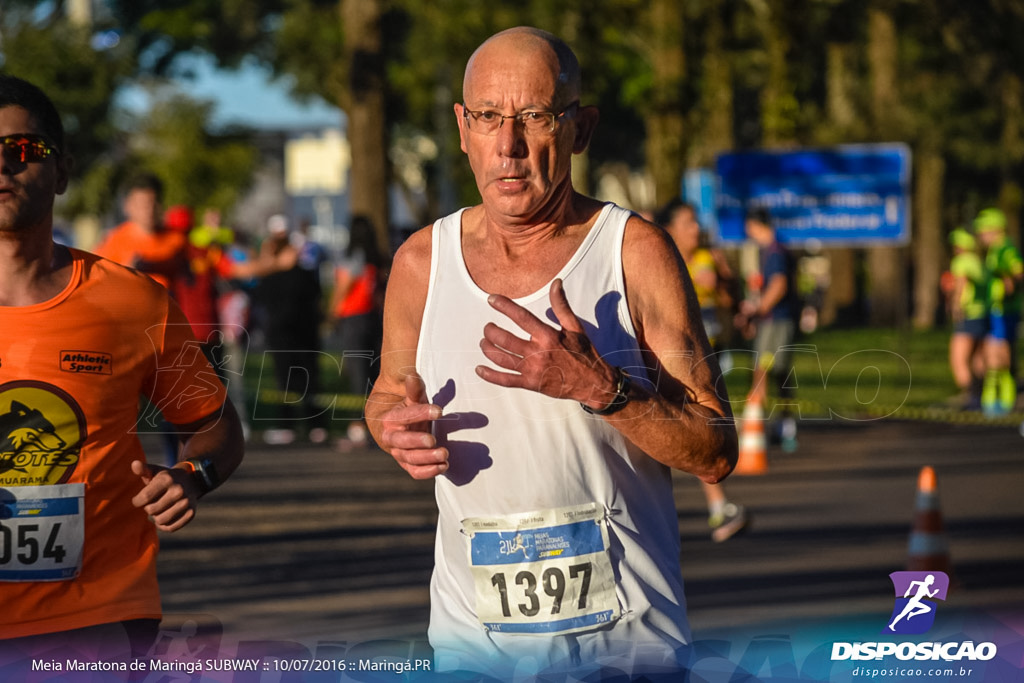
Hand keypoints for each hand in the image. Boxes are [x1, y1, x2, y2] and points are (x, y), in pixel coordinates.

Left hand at [131, 460, 198, 531]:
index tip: (138, 500)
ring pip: (161, 520)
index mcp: (167, 480)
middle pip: (151, 510)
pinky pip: (171, 528)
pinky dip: (164, 526)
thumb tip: (134, 464)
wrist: (192, 481)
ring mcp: (186, 502)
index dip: (137, 501)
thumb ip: (143, 469)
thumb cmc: (167, 478)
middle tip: (152, 503)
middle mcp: (178, 491)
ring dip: (156, 518)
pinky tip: (164, 517)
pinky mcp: (191, 513)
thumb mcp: (155, 471)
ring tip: (158, 510)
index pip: (145, 498)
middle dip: (148, 508)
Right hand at [379, 373, 447, 478]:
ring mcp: (398, 452)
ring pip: (408, 458)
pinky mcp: (407, 463)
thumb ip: (413, 389)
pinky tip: (444, 466)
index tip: (439, 411)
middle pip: (400, 442)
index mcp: (389, 418)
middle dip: (416, 441)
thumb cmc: (404, 407)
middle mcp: (390, 437)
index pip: (403, 416)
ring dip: (426, 459)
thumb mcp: (410, 397)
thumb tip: (412, 376)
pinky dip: (428, 472)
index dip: (419, 413)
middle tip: (433, 440)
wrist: (391, 423)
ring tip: (445, 454)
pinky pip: (414, 471)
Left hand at [476, 279, 617, 407]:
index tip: (491, 299)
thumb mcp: (575, 327)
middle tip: (487, 327)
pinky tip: (479, 369)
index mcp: (548, 336)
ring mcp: (533, 370)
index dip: (504, 306)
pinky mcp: (531, 384)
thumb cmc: (584, 352)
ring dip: (488, 350)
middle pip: (505, 340)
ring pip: (502, 359)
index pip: (521, 317)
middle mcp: (538, 353)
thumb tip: (556, 283)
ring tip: (483, 342)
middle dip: (491, 332)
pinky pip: (506, 380)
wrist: (593, 382)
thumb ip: (561, 305)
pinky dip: (490, 376)